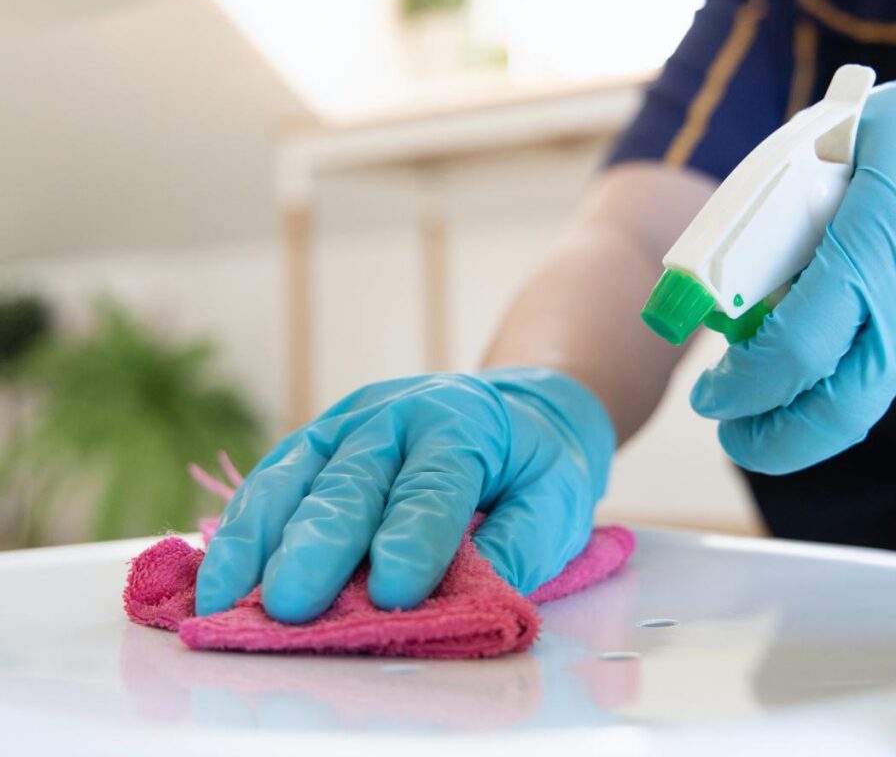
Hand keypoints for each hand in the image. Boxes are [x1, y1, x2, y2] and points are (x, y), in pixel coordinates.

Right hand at [195, 368, 614, 622]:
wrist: (511, 411)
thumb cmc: (532, 464)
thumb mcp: (555, 498)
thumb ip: (521, 543)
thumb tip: (478, 595)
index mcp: (461, 423)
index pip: (434, 484)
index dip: (415, 538)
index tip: (397, 592)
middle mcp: (393, 415)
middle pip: (352, 481)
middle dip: (320, 544)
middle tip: (293, 603)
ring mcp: (344, 425)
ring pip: (293, 476)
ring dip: (258, 539)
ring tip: (226, 597)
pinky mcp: (314, 444)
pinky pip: (270, 481)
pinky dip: (242, 527)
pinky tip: (220, 572)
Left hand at [691, 30, 895, 473]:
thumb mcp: (834, 151)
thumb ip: (779, 230)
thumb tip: (733, 303)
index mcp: (881, 250)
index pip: (793, 355)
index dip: (740, 391)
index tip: (713, 397)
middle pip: (837, 416)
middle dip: (773, 440)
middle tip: (737, 432)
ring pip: (877, 385)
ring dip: (837, 370)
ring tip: (841, 301)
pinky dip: (889, 346)